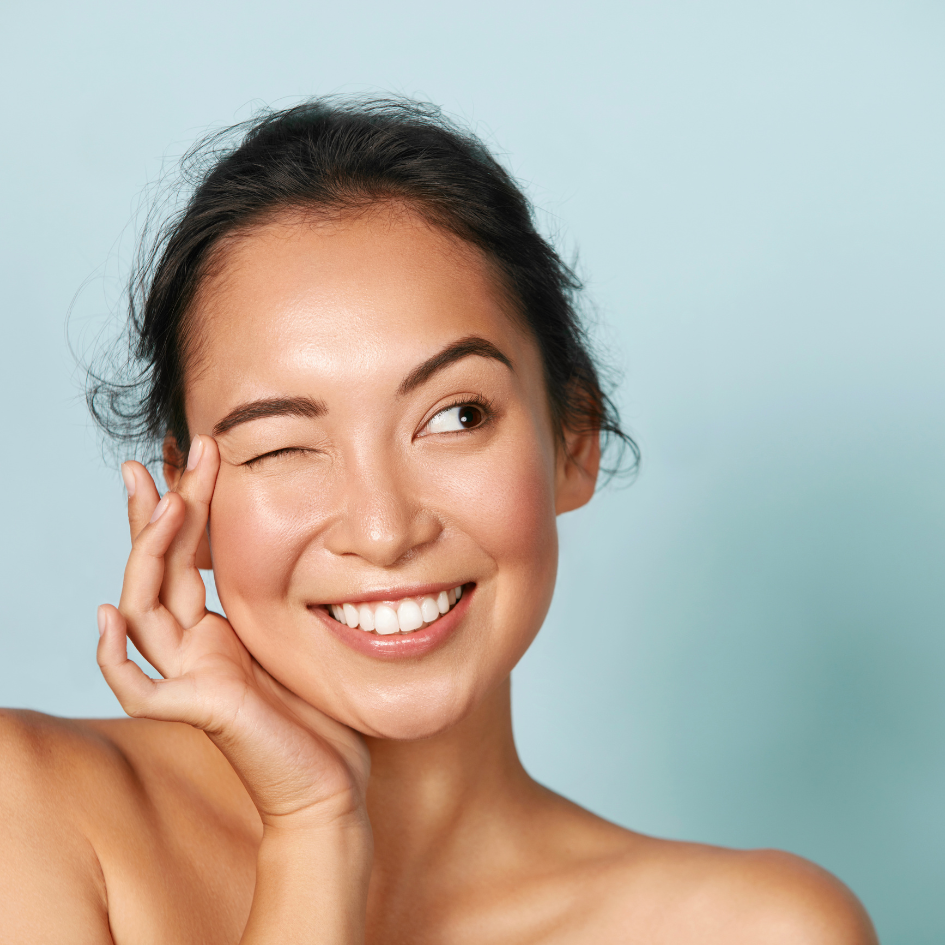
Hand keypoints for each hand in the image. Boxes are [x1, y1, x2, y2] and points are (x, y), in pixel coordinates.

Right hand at [97, 436, 369, 828]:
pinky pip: (136, 686)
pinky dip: (114, 654)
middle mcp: (196, 647)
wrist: (329, 781)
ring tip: (168, 502)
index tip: (194, 454)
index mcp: (219, 629)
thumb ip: (281, 596)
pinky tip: (109, 614)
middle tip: (158, 457)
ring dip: (149, 555)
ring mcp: (189, 678)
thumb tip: (302, 534)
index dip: (186, 507)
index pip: (188, 557)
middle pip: (160, 570)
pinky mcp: (193, 710)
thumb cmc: (321, 713)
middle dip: (160, 513)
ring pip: (144, 610)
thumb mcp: (301, 633)